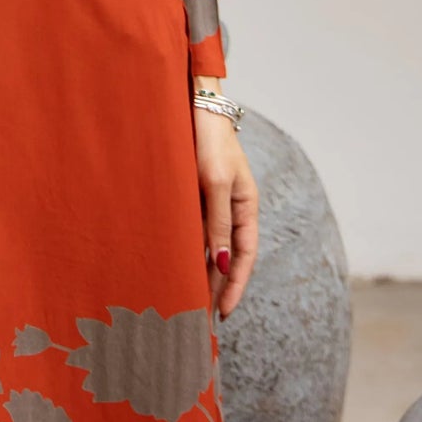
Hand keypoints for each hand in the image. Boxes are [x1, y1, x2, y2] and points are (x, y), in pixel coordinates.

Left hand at [194, 106, 257, 319]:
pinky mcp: (194, 194)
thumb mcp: (216, 182)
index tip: (223, 313)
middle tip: (200, 318)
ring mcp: (213, 201)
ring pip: (209, 245)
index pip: (245, 256)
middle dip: (217, 286)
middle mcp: (232, 207)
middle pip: (228, 256)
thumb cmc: (208, 139)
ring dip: (201, 270)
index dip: (236, 286)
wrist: (191, 103)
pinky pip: (194, 229)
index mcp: (246, 206)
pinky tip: (175, 263)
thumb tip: (223, 265)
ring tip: (187, 299)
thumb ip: (219, 223)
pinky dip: (188, 248)